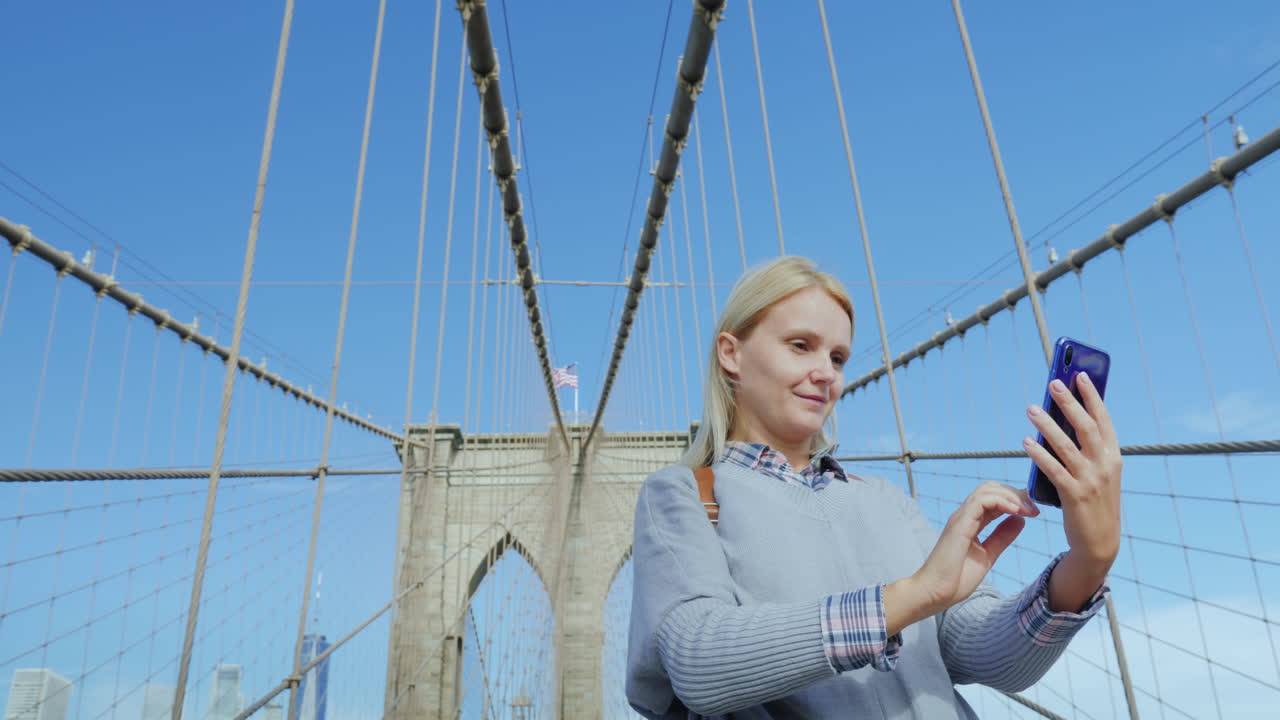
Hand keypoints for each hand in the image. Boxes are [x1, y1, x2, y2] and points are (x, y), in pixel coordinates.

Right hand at [886, 481, 1037, 634]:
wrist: (936, 592)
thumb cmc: (956, 578)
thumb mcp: (988, 555)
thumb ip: (1002, 537)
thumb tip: (1020, 520)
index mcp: (971, 522)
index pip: (993, 498)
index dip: (1015, 499)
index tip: (1033, 511)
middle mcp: (965, 516)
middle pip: (991, 488)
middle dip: (1016, 493)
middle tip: (1034, 509)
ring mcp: (961, 518)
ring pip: (986, 490)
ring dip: (1011, 496)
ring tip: (1027, 510)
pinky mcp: (959, 524)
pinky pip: (980, 501)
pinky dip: (1000, 501)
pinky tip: (1015, 511)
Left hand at [1023, 371, 1122, 609]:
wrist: (1100, 543)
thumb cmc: (1096, 502)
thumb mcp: (1100, 474)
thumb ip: (1089, 450)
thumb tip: (1067, 419)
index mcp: (1114, 458)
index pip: (1104, 421)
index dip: (1092, 397)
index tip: (1080, 375)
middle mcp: (1105, 466)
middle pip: (1085, 427)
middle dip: (1069, 403)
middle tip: (1053, 383)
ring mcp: (1090, 481)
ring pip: (1066, 446)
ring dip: (1047, 424)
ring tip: (1031, 408)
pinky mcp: (1074, 496)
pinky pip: (1053, 470)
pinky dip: (1039, 454)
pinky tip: (1026, 441)